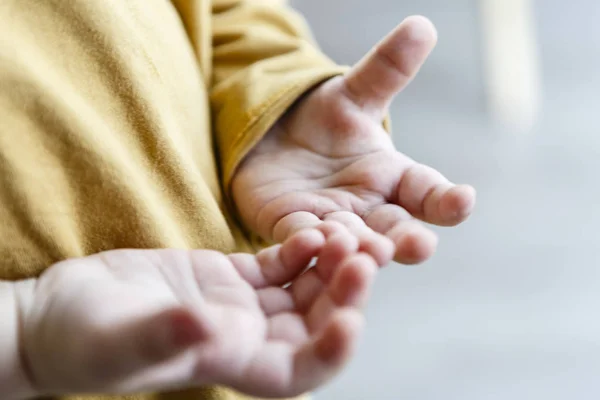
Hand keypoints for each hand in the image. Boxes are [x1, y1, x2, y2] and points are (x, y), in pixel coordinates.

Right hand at [17, 224, 388, 397]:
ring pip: (303, 291)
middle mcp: (245, 338)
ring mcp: (240, 305)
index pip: (298, 372)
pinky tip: (313, 230)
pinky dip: (299, 249)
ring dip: (329, 266)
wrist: (63, 312)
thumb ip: (167, 336)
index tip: (352, 321)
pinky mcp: (229, 275)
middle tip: (364, 258)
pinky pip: (278, 265)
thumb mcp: (119, 339)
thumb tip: (210, 331)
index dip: (331, 352)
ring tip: (347, 235)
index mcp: (230, 365)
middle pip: (313, 324)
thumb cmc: (82, 341)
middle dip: (344, 295)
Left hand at [232, 16, 475, 263]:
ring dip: (361, 246)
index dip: (447, 200)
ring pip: (352, 240)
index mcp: (393, 177)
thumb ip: (386, 69)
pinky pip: (302, 239)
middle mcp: (368, 206)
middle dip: (407, 239)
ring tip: (371, 251)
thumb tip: (421, 25)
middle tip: (420, 246)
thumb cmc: (326, 123)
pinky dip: (309, 244)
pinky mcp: (292, 227)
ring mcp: (332, 221)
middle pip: (396, 227)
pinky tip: (313, 241)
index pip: (427, 191)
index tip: (464, 201)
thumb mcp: (354, 94)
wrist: (276, 141)